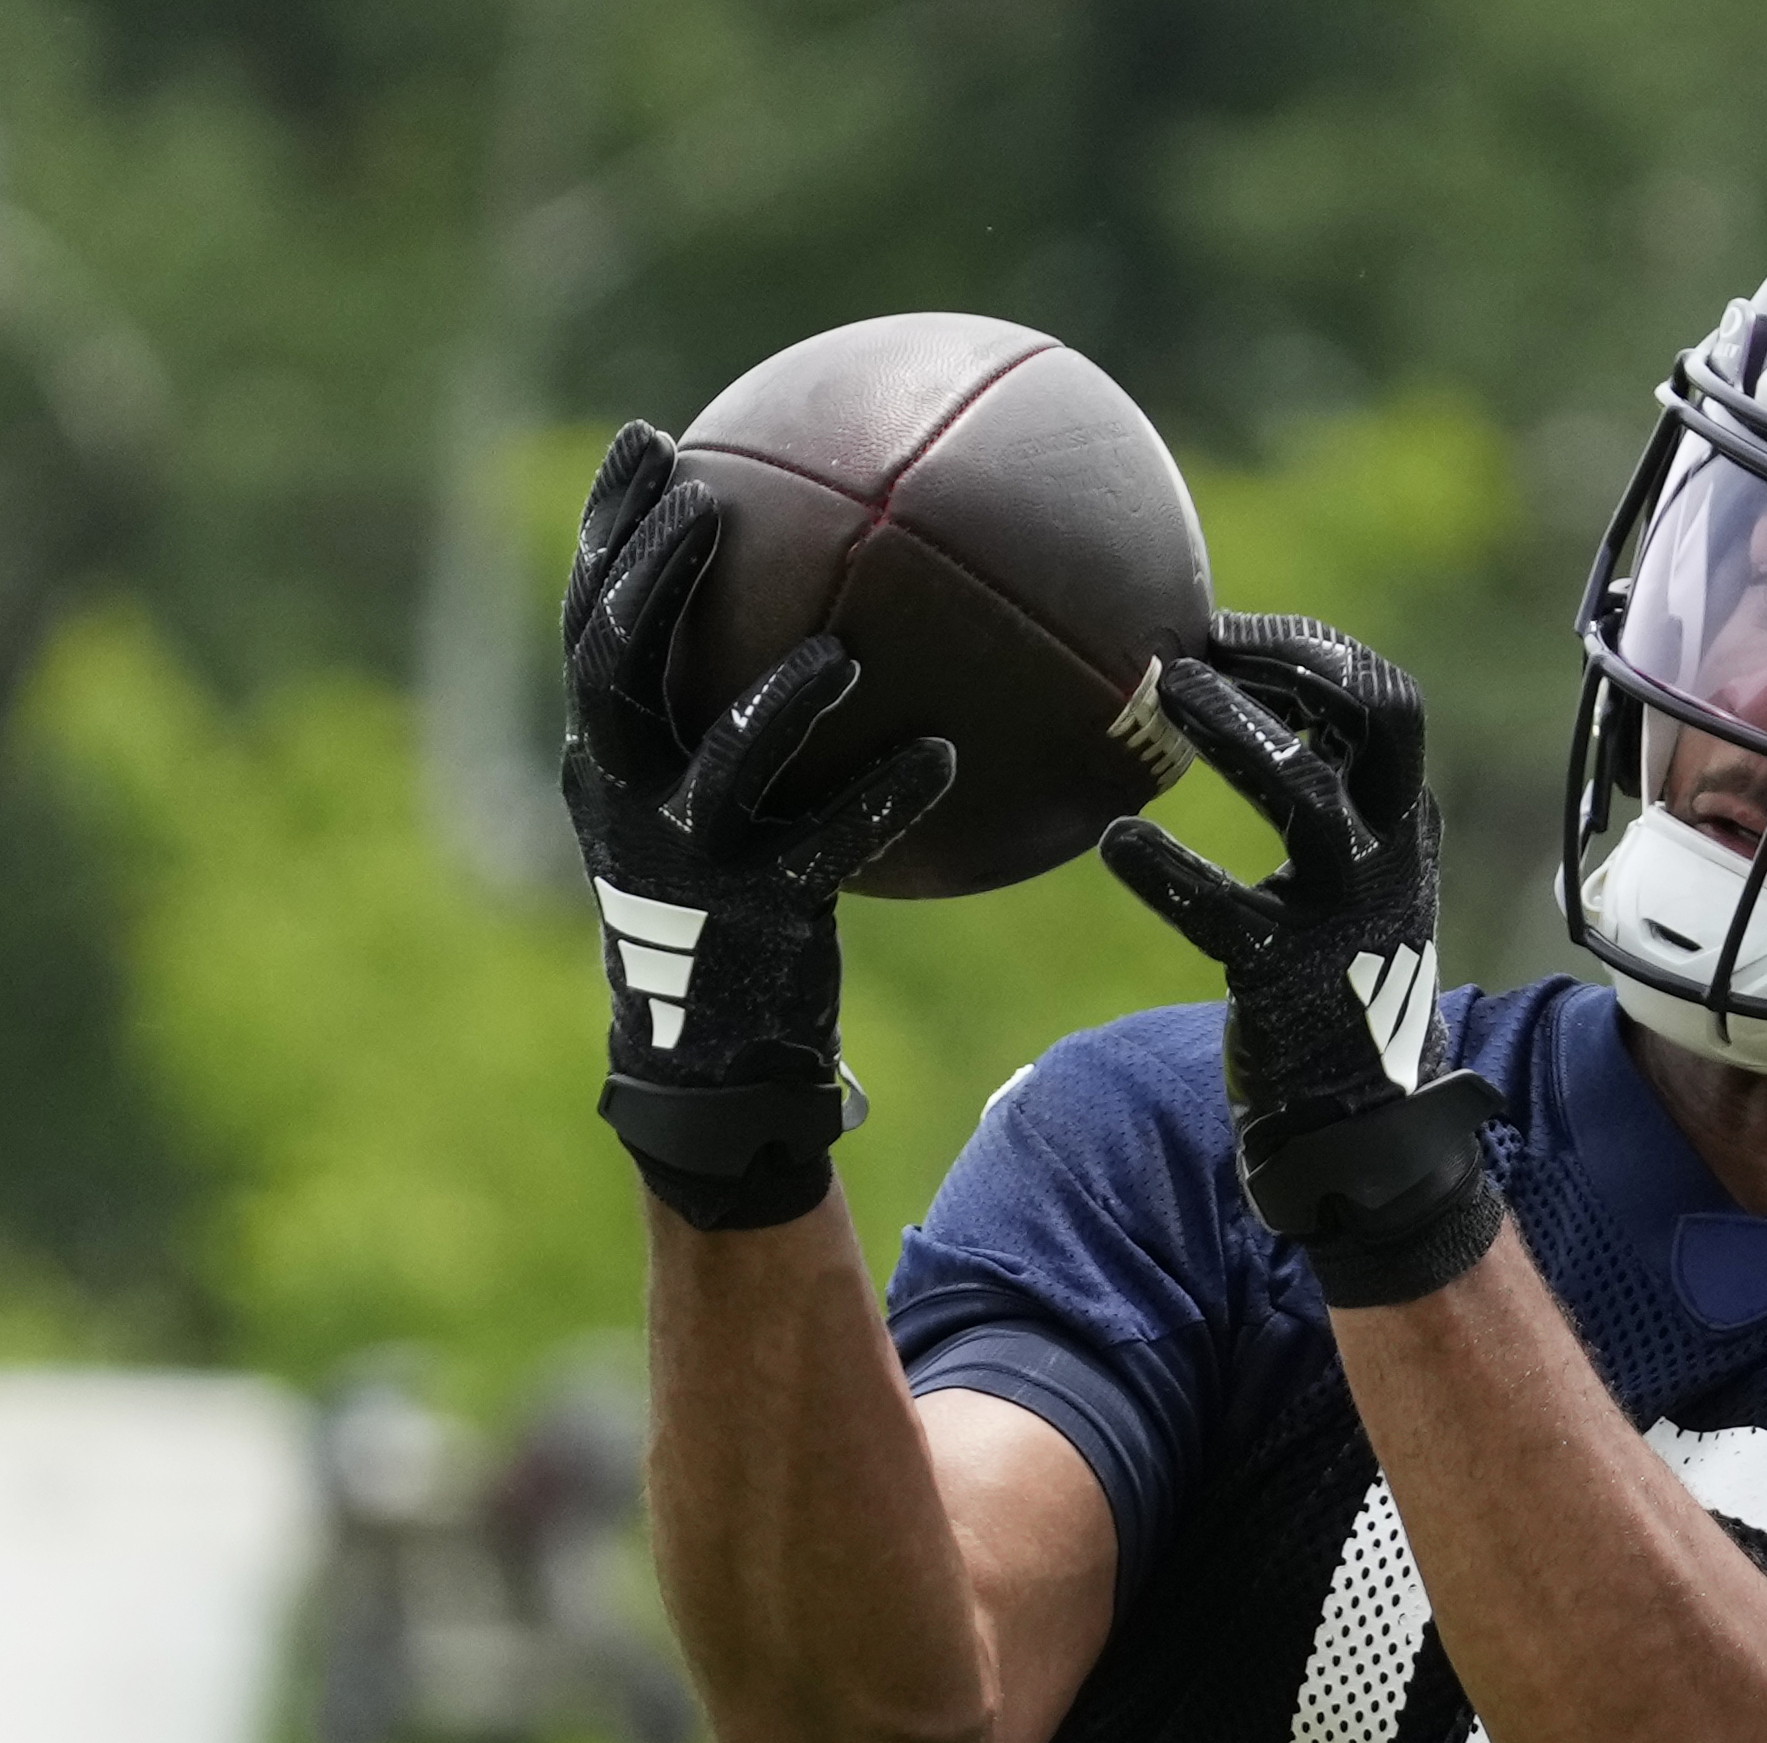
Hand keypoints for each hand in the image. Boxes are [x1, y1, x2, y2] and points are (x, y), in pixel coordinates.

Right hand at [560, 422, 952, 1228]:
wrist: (713, 1048)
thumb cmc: (735, 896)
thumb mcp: (720, 794)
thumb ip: (744, 701)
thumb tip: (846, 587)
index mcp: (610, 747)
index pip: (589, 615)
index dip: (609, 528)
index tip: (651, 437)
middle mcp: (626, 791)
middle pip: (614, 666)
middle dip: (651, 578)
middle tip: (706, 498)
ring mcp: (684, 857)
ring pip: (715, 765)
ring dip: (775, 702)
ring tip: (838, 650)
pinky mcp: (754, 915)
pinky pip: (827, 847)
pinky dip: (881, 799)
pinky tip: (944, 756)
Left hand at [1099, 614, 1501, 1304]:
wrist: (1359, 1116)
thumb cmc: (1333, 972)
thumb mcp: (1350, 872)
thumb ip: (1317, 788)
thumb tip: (1221, 684)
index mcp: (1402, 819)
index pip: (1385, 699)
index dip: (1311, 650)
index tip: (1227, 630)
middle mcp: (1390, 852)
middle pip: (1379, 718)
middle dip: (1298, 664)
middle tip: (1199, 647)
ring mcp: (1346, 911)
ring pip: (1311, 793)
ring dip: (1239, 733)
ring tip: (1165, 693)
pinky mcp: (1289, 975)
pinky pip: (1225, 911)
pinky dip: (1167, 871)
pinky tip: (1115, 843)